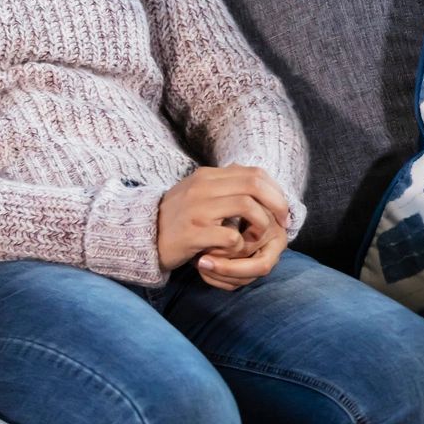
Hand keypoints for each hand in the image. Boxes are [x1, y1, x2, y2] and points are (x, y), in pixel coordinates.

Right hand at [156, 164, 290, 280]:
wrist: (141, 236)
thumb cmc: (176, 218)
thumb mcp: (198, 193)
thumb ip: (224, 185)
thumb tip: (257, 180)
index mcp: (207, 176)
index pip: (254, 173)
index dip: (275, 191)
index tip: (282, 209)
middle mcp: (203, 187)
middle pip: (255, 185)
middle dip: (277, 204)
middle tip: (283, 223)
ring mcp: (197, 209)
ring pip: (248, 207)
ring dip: (261, 225)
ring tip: (258, 238)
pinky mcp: (193, 233)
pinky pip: (231, 236)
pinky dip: (240, 245)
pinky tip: (235, 251)